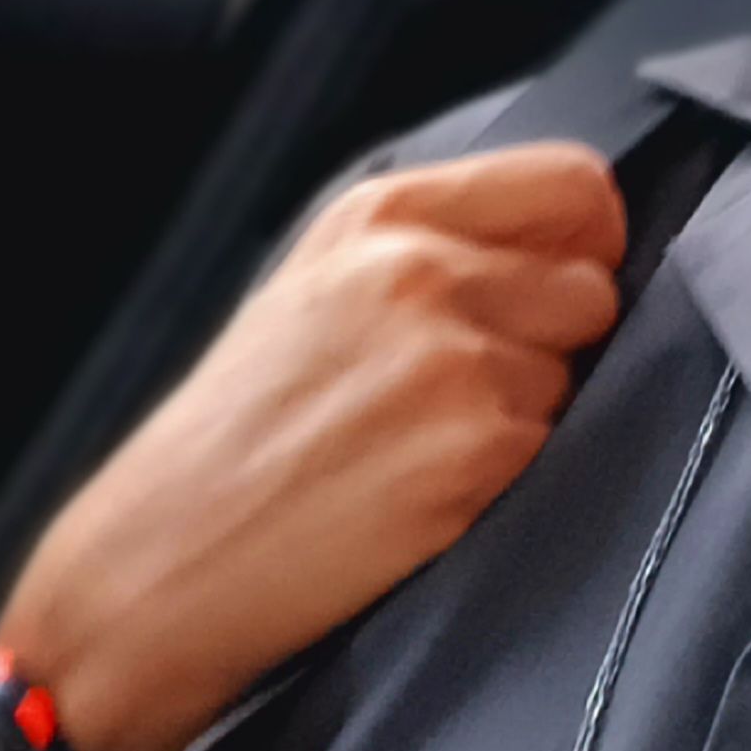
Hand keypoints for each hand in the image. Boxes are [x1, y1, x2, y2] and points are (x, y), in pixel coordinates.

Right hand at [0, 144, 626, 750]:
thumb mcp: (317, 294)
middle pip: (595, 287)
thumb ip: (437, 253)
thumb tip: (574, 252)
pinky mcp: (478, 444)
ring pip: (586, 375)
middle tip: (466, 397)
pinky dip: (515, 479)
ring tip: (425, 451)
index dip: (587, 245)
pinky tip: (430, 495)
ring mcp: (453, 356)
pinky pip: (563, 448)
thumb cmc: (232, 443)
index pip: (573, 184)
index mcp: (380, 216)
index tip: (557, 288)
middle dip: (560, 345)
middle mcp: (420, 269)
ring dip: (531, 418)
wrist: (156, 567)